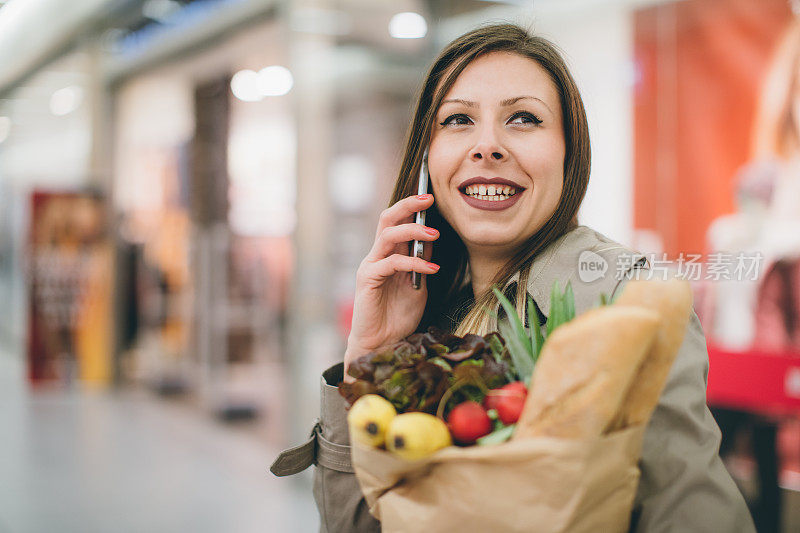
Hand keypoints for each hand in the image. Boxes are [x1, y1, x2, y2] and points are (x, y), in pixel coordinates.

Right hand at [344, 194, 438, 381]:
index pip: (397, 221)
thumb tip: (432, 237)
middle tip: (428, 199)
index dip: (411, 207)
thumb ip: (422, 262)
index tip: (431, 196)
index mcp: (389, 254)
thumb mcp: (418, 285)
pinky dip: (413, 263)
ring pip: (388, 235)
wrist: (382, 343)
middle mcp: (377, 255)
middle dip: (408, 205)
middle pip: (387, 219)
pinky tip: (430, 268)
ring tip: (433, 234)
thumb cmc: (399, 316)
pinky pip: (391, 263)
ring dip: (413, 231)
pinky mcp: (368, 279)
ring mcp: (371, 265)